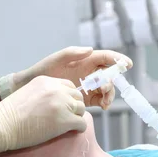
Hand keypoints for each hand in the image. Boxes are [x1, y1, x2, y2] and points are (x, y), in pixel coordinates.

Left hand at [0, 47, 132, 108]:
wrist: (30, 89)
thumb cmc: (43, 71)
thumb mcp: (56, 59)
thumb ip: (73, 52)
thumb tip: (90, 50)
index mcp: (84, 60)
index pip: (105, 58)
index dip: (117, 60)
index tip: (127, 65)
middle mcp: (89, 72)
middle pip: (109, 75)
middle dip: (112, 81)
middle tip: (107, 88)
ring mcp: (88, 86)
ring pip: (106, 88)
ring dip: (110, 94)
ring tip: (105, 101)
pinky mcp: (85, 99)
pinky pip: (100, 100)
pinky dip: (105, 102)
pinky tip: (103, 106)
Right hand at [0, 76, 86, 156]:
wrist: (1, 126)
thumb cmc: (8, 114)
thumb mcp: (27, 93)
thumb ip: (42, 94)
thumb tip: (53, 104)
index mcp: (46, 81)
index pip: (69, 85)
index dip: (69, 97)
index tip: (65, 106)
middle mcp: (56, 89)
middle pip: (77, 96)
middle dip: (75, 106)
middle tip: (68, 117)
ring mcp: (62, 104)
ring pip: (81, 109)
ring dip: (77, 117)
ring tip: (69, 125)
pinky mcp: (65, 120)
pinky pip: (81, 123)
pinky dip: (79, 129)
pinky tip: (72, 132)